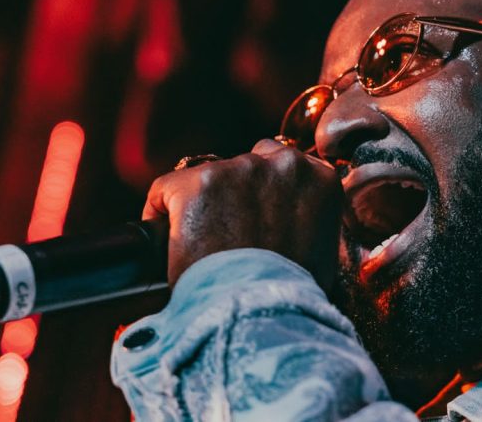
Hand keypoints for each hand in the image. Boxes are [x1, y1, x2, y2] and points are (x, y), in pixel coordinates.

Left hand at [144, 139, 342, 289]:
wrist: (260, 318)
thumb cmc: (291, 297)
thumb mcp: (321, 252)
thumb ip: (306, 219)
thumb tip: (287, 224)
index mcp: (319, 178)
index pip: (281, 166)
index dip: (262, 193)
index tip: (252, 216)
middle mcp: (282, 164)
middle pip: (245, 165)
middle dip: (234, 195)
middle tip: (227, 234)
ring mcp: (238, 170)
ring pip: (208, 176)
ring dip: (204, 204)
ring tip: (202, 243)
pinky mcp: (197, 184)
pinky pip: (165, 190)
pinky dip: (161, 213)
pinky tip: (168, 240)